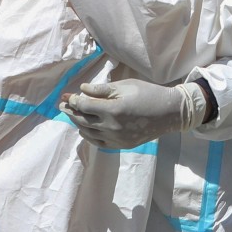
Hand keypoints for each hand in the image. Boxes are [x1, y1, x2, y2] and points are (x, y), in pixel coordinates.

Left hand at [59, 79, 206, 148]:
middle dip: (70, 112)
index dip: (73, 100)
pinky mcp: (122, 145)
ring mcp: (117, 139)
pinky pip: (99, 142)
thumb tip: (82, 89)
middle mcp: (113, 127)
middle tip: (62, 105)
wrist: (169, 112)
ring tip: (71, 115)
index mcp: (113, 110)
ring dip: (77, 124)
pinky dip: (89, 135)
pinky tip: (84, 128)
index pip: (84, 106)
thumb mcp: (124, 86)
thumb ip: (101, 90)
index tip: (67, 95)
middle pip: (83, 121)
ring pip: (89, 133)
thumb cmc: (147, 94)